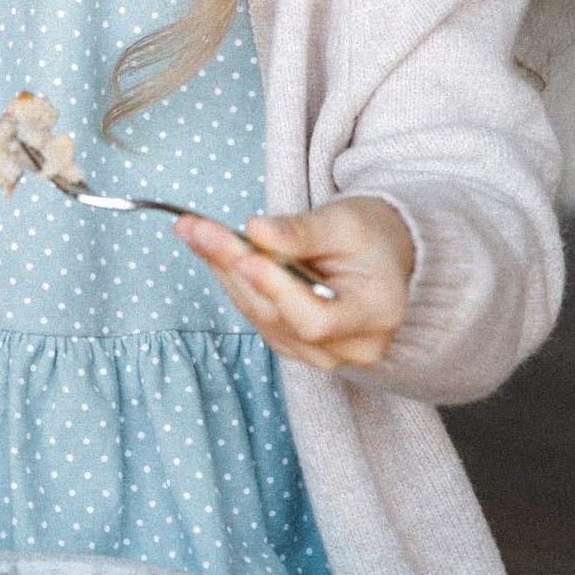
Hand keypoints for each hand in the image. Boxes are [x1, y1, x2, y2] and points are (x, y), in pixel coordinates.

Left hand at [175, 196, 415, 370]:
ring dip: (223, 270)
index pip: (317, 319)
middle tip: (195, 228)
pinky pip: (255, 314)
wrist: (379, 254)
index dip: (277, 292)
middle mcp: (352, 346)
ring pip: (259, 315)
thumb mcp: (345, 222)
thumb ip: (303, 231)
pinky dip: (232, 279)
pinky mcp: (294, 344)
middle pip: (278, 316)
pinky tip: (212, 248)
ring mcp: (322, 353)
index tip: (245, 258)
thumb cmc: (369, 235)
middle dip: (232, 267)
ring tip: (195, 230)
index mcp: (377, 314)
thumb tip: (256, 230)